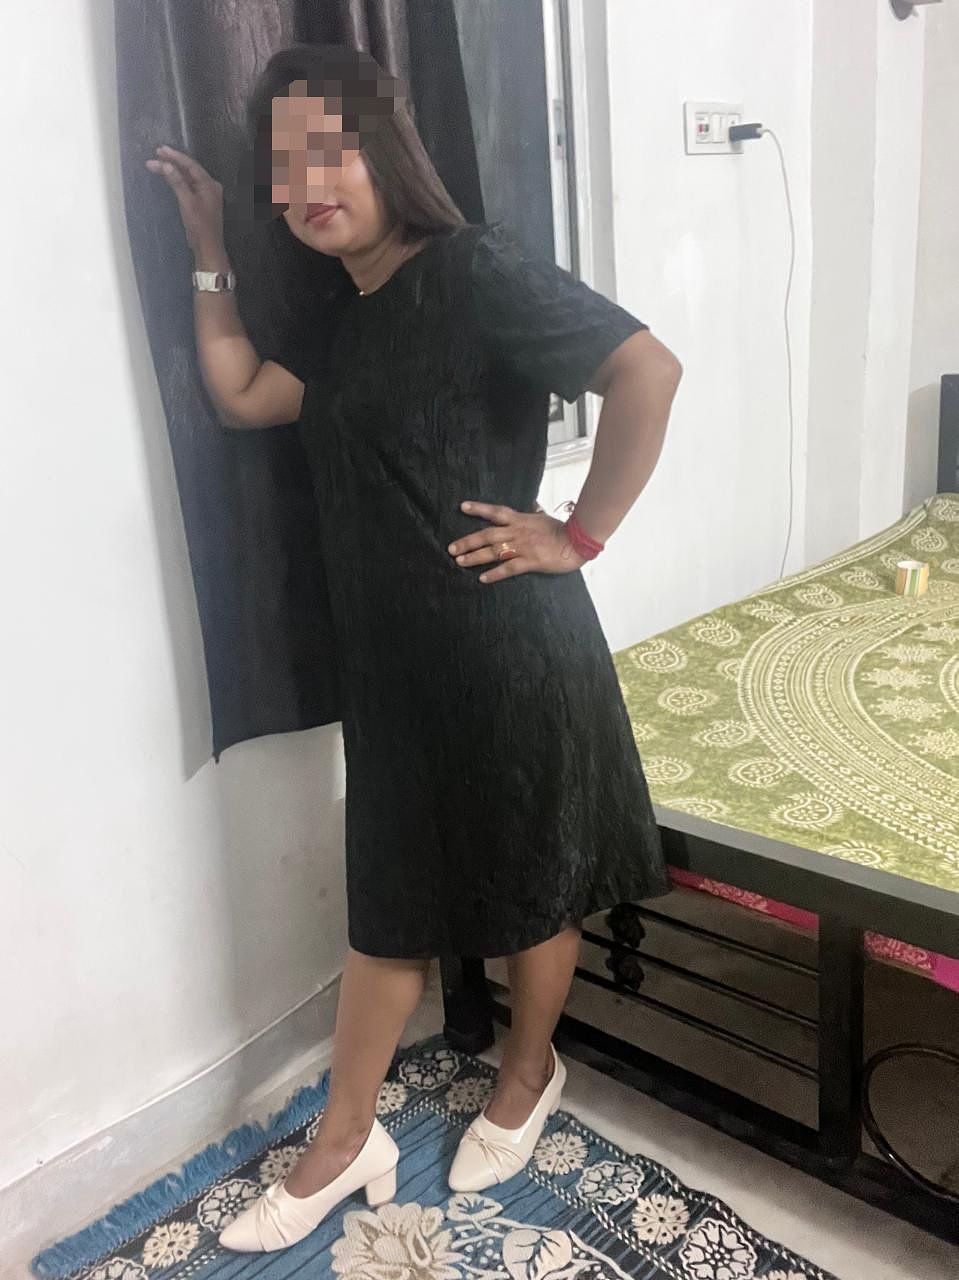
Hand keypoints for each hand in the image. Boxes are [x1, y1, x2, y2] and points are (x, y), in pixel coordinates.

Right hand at [146, 145, 226, 264]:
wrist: (207, 248)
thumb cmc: (199, 227)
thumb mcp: (187, 202)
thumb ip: (177, 182)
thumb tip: (167, 165)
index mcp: (209, 185)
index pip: (191, 165)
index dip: (175, 156)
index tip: (160, 149)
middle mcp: (210, 187)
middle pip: (189, 169)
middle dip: (173, 161)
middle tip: (157, 153)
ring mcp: (206, 194)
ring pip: (188, 177)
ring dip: (174, 170)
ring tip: (158, 162)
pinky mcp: (200, 202)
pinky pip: (188, 185)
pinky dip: (178, 180)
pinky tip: (169, 176)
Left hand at [448, 500, 585, 583]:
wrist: (579, 540)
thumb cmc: (563, 530)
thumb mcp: (545, 518)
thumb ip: (535, 515)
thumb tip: (534, 508)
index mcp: (521, 520)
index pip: (496, 512)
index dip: (479, 509)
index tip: (463, 507)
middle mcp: (518, 532)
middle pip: (487, 535)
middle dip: (468, 541)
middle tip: (451, 548)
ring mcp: (523, 547)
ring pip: (494, 551)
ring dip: (475, 557)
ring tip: (460, 561)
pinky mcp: (531, 562)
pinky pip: (509, 568)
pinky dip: (494, 573)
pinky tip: (482, 578)